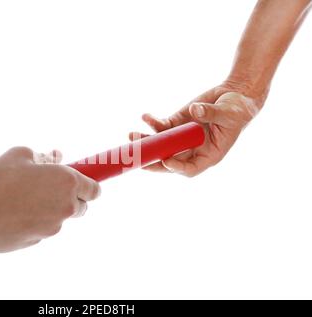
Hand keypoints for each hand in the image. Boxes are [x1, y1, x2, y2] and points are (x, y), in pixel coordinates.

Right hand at [0, 147, 100, 252]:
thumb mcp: (20, 155)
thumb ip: (42, 157)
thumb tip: (54, 158)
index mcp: (67, 183)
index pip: (95, 189)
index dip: (88, 183)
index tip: (78, 179)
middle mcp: (66, 208)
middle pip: (81, 206)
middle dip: (70, 197)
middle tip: (47, 187)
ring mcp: (52, 228)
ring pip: (59, 218)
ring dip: (49, 209)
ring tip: (22, 198)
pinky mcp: (36, 241)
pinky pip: (41, 228)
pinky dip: (34, 221)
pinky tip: (12, 213)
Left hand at [130, 84, 263, 176]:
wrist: (234, 95)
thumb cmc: (238, 109)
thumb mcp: (229, 112)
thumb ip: (212, 113)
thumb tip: (194, 111)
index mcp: (209, 155)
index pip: (190, 168)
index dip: (177, 167)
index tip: (166, 160)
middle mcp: (192, 150)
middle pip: (169, 161)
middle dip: (151, 160)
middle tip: (136, 157)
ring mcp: (182, 138)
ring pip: (161, 145)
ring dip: (146, 142)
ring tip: (131, 136)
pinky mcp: (177, 125)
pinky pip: (161, 127)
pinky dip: (152, 123)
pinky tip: (145, 116)